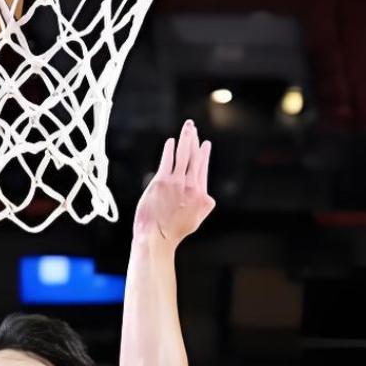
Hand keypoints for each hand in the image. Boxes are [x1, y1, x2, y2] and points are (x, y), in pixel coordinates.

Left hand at [134, 120, 214, 245]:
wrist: (156, 239)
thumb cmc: (174, 232)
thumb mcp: (196, 220)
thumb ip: (203, 206)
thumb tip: (209, 197)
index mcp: (201, 196)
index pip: (203, 169)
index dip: (204, 155)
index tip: (205, 144)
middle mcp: (191, 187)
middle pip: (195, 158)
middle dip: (194, 140)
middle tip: (192, 127)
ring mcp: (177, 183)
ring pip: (184, 155)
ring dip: (186, 138)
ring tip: (187, 127)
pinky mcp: (162, 182)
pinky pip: (168, 160)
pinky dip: (170, 149)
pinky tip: (171, 142)